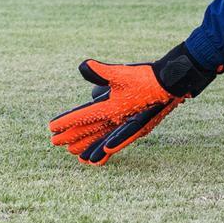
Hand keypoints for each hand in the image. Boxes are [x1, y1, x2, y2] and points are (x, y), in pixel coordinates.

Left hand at [48, 43, 219, 165]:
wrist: (172, 83)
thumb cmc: (146, 77)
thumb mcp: (121, 73)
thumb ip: (100, 72)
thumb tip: (83, 66)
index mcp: (111, 108)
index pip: (83, 117)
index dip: (66, 122)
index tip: (51, 127)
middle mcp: (117, 121)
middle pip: (90, 131)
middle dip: (72, 137)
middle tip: (55, 143)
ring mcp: (128, 126)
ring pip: (103, 139)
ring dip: (89, 146)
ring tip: (76, 156)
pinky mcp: (138, 126)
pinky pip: (119, 139)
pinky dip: (110, 146)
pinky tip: (106, 152)